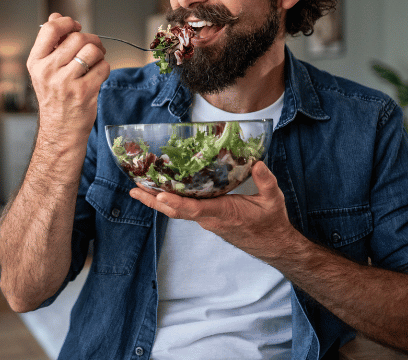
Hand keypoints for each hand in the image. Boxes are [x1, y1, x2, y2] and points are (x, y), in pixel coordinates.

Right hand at [28, 13, 109, 136]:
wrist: (60, 129)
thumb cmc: (54, 98)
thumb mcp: (44, 70)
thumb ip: (50, 43)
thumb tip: (55, 16)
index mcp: (36, 62)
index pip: (50, 29)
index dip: (68, 22)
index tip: (76, 27)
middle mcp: (48, 71)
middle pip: (77, 38)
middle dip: (90, 40)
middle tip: (92, 48)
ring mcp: (66, 82)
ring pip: (92, 50)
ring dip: (99, 53)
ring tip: (96, 61)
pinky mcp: (85, 92)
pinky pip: (103, 67)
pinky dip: (104, 69)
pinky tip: (97, 76)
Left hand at [129, 160, 297, 259]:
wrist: (273, 244)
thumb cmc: (271, 222)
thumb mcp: (273, 200)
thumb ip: (266, 181)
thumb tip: (257, 163)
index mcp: (223, 214)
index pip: (195, 209)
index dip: (176, 202)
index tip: (159, 195)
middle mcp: (210, 219)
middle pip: (176, 211)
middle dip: (154, 201)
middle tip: (134, 189)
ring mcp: (207, 221)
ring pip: (177, 212)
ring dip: (157, 201)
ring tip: (138, 189)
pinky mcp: (208, 219)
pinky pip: (184, 211)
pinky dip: (170, 202)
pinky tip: (159, 192)